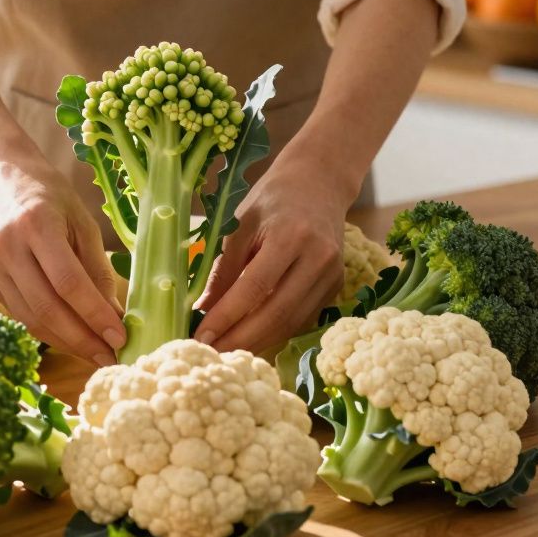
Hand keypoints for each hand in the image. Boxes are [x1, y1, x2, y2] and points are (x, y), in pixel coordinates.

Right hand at [0, 153, 124, 364]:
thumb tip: (114, 314)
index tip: (120, 337)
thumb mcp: (80, 219)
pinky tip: (70, 337)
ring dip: (66, 342)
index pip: (69, 283)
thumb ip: (96, 267)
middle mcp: (8, 248)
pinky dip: (47, 330)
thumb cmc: (45, 191)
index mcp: (37, 225)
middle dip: (83, 340)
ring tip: (95, 354)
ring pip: (31, 318)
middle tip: (111, 357)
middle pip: (48, 309)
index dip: (95, 315)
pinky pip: (20, 313)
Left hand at [194, 137, 359, 352]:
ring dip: (257, 343)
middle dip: (240, 339)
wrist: (320, 182)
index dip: (226, 317)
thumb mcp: (240, 225)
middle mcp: (318, 258)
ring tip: (226, 352)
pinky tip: (251, 340)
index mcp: (291, 236)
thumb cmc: (273, 199)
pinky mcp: (336, 286)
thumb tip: (202, 310)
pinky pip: (302, 319)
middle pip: (276, 313)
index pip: (254, 287)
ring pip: (291, 322)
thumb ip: (223, 268)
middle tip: (210, 354)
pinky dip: (274, 333)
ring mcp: (332, 275)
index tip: (201, 337)